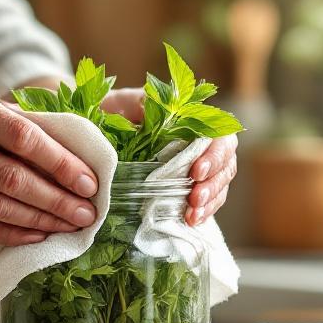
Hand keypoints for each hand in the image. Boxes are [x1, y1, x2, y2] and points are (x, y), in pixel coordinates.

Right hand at [0, 84, 99, 245]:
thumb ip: (15, 120)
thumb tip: (73, 146)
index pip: (23, 137)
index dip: (60, 162)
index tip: (89, 180)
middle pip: (14, 178)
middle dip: (57, 198)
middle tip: (89, 212)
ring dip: (40, 219)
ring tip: (70, 226)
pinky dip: (12, 234)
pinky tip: (38, 235)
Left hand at [103, 87, 235, 225]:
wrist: (96, 133)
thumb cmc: (111, 113)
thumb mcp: (121, 103)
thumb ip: (139, 102)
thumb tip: (156, 106)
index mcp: (191, 118)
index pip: (219, 134)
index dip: (214, 154)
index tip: (196, 171)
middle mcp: (200, 141)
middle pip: (225, 161)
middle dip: (213, 182)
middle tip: (194, 199)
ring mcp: (198, 164)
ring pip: (220, 182)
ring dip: (210, 200)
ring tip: (192, 215)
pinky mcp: (189, 184)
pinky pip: (209, 199)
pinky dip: (204, 211)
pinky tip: (192, 220)